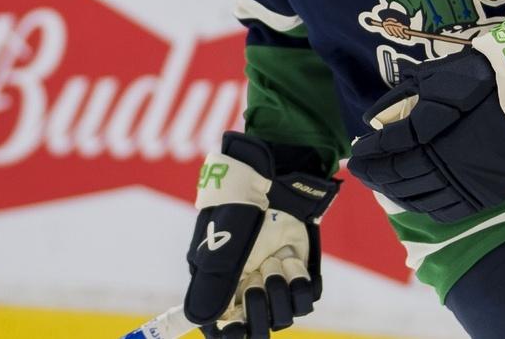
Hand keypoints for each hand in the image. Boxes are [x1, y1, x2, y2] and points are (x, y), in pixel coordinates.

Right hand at [185, 133, 338, 338]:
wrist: (274, 181)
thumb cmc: (238, 209)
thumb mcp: (222, 245)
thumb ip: (214, 284)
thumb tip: (201, 321)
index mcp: (220, 287)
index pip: (222, 328)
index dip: (228, 334)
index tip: (235, 330)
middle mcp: (246, 290)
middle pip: (255, 329)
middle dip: (258, 312)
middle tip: (257, 284)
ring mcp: (273, 283)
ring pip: (282, 317)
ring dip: (278, 291)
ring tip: (273, 261)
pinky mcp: (298, 275)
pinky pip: (304, 298)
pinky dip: (298, 281)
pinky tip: (289, 258)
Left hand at [347, 16, 504, 222]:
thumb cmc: (491, 76)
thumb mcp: (442, 75)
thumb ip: (406, 97)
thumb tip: (376, 117)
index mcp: (431, 132)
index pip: (389, 148)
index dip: (370, 151)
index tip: (356, 150)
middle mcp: (444, 163)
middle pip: (399, 176)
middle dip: (376, 173)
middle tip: (361, 169)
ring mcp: (465, 183)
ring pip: (419, 197)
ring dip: (395, 191)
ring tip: (382, 183)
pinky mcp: (485, 195)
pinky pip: (445, 211)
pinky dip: (423, 206)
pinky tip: (414, 199)